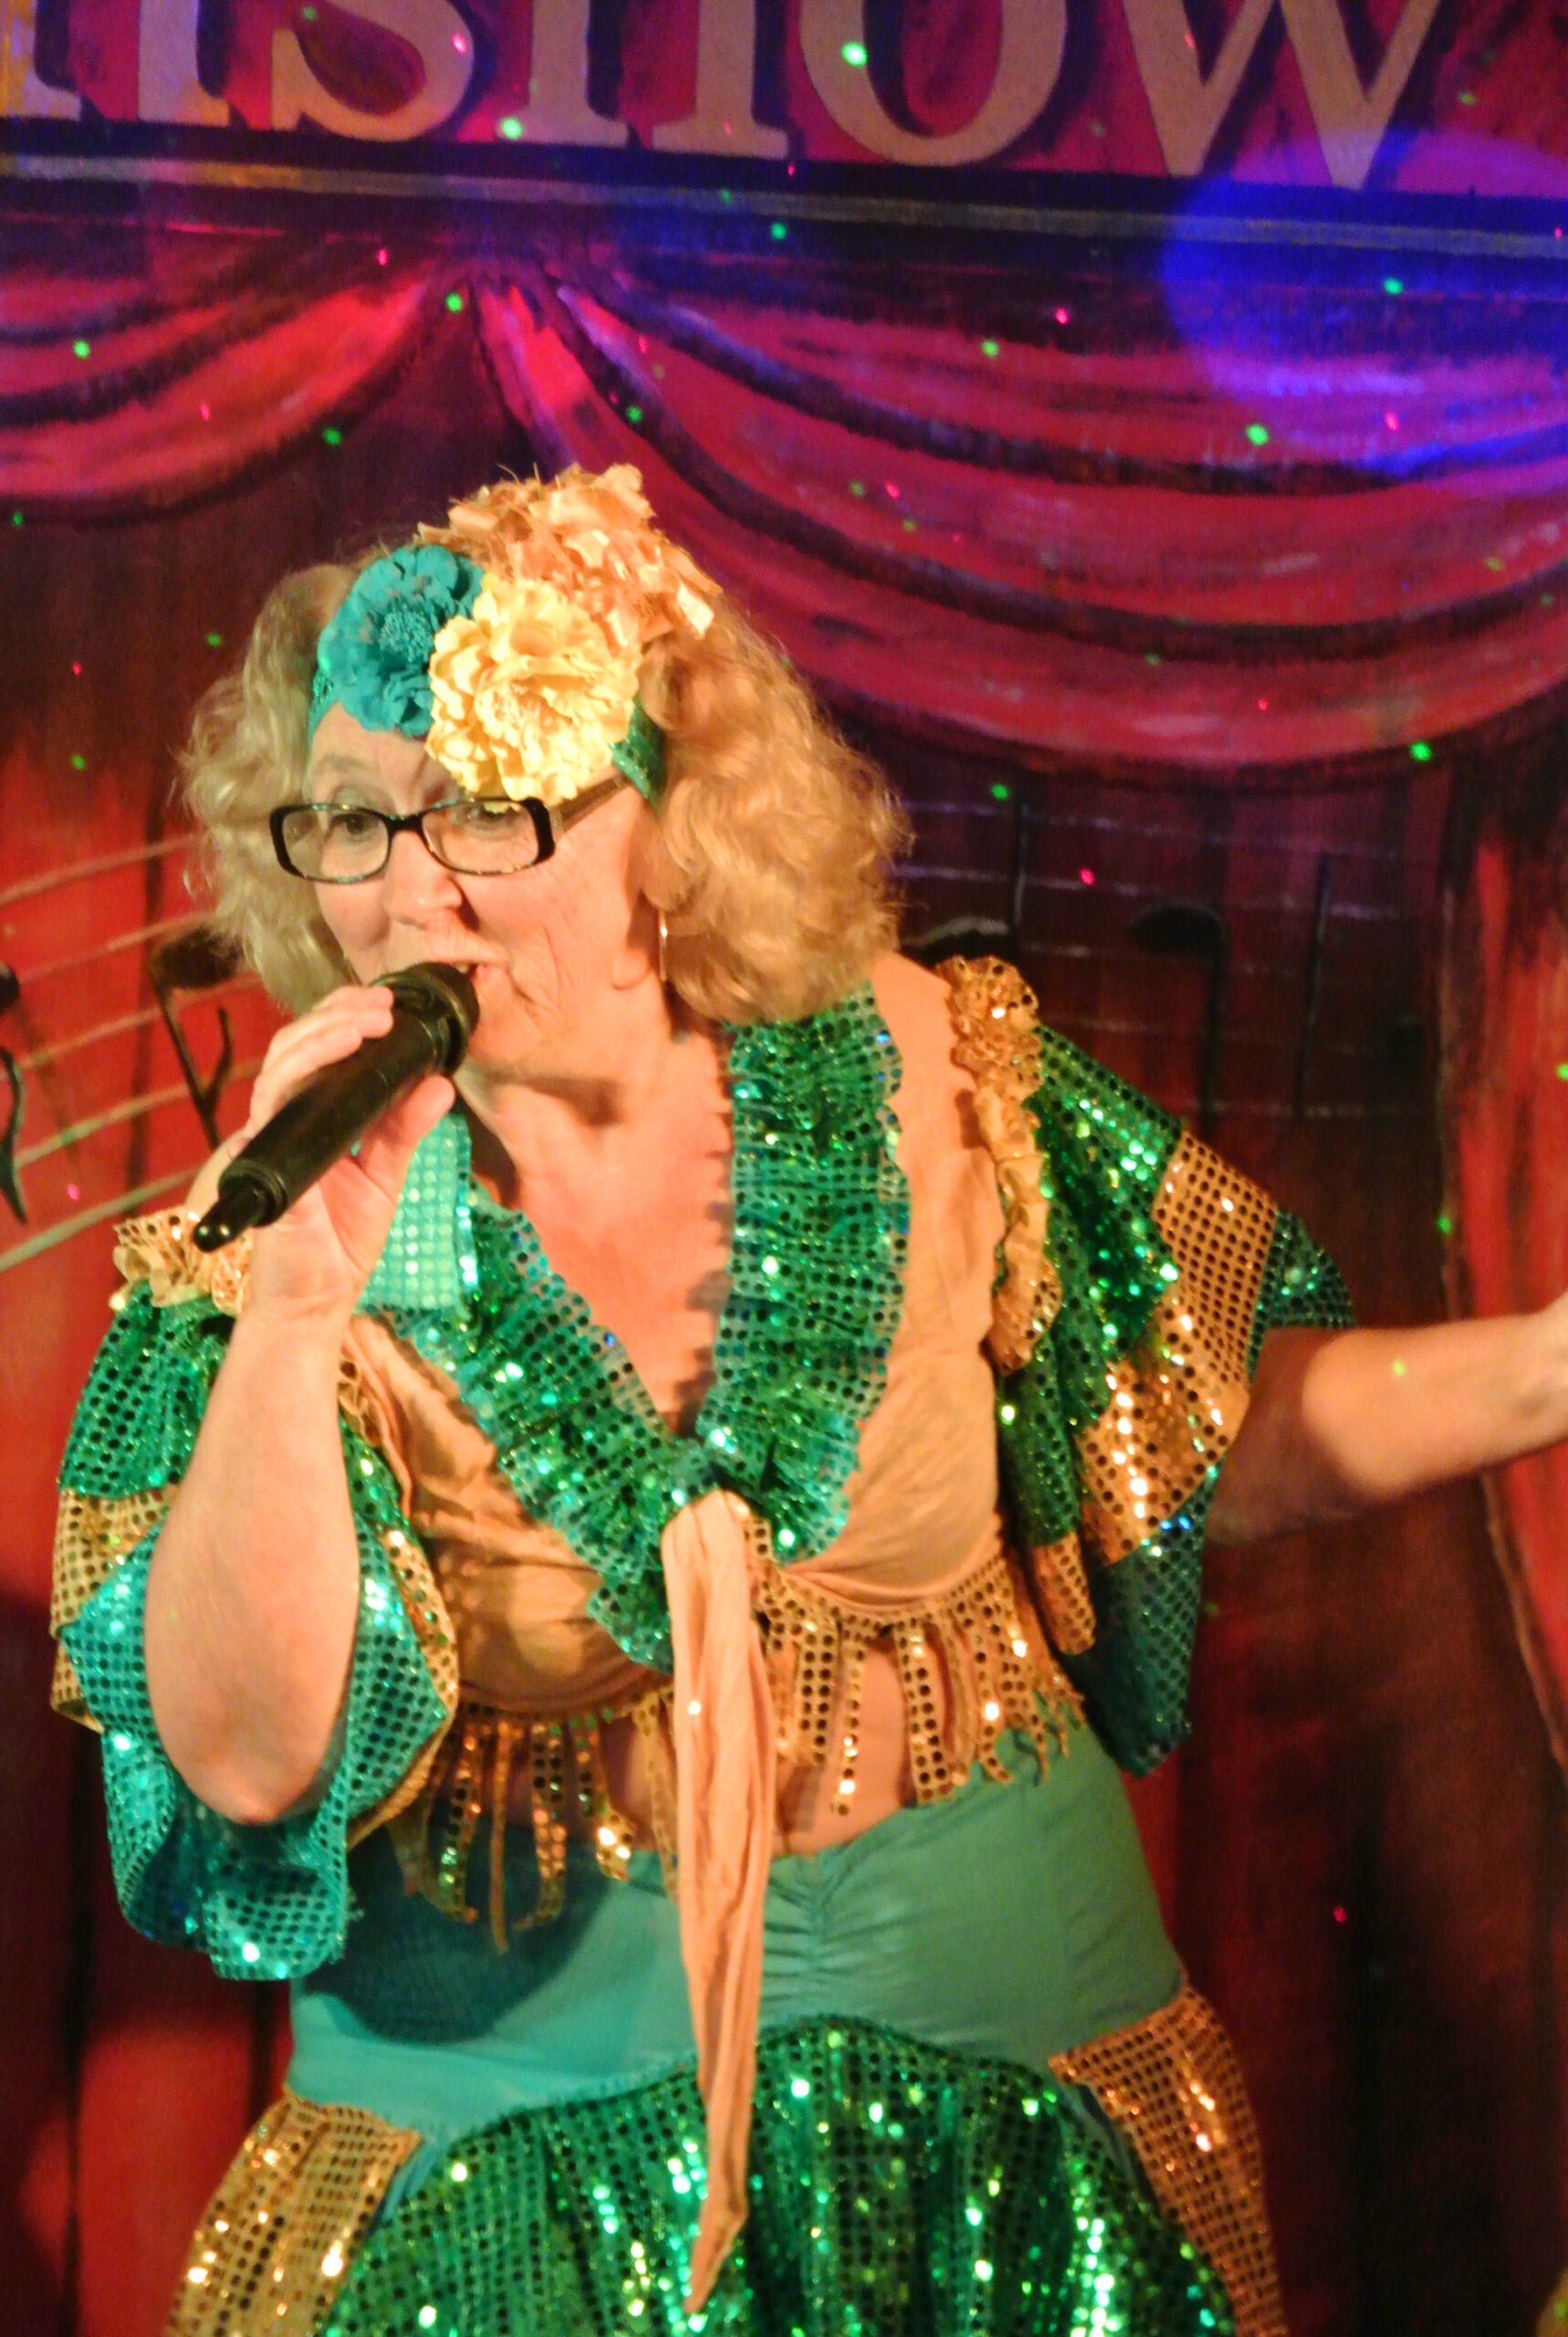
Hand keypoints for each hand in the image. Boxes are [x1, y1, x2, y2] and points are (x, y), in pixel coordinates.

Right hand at [241, 984, 454, 1331]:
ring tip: (373, 1018)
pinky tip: (342, 1048)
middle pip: (297, 1043)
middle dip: (339, 1013)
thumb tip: (439, 1083)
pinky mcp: (264, 1154)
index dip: (345, 1019)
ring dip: (328, 1030)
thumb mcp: (385, 1175)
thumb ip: (406, 1128)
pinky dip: (307, 1065)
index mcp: (310, 1118)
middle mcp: (284, 1118)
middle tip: (384, 1002)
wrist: (316, 1301)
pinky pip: (275, 1096)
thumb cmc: (341, 1242)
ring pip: (283, 1059)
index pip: (318, 1052)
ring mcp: (268, 1134)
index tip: (390, 1005)